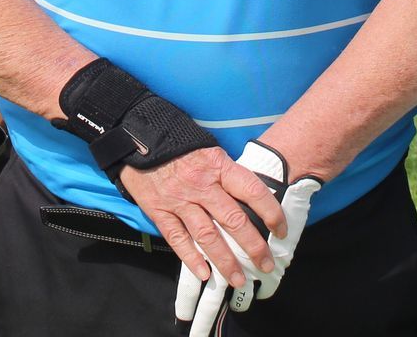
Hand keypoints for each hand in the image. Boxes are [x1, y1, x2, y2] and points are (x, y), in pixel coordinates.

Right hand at [120, 146, 283, 291]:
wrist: (135, 137)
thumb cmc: (176, 142)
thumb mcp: (208, 149)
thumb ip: (226, 172)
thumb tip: (249, 197)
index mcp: (217, 165)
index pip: (252, 191)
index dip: (270, 212)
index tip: (280, 230)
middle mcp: (200, 184)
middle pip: (233, 220)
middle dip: (253, 247)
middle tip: (266, 265)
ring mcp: (178, 199)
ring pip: (208, 235)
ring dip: (225, 261)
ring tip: (239, 279)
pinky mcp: (158, 210)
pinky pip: (177, 238)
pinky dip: (191, 258)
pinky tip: (204, 274)